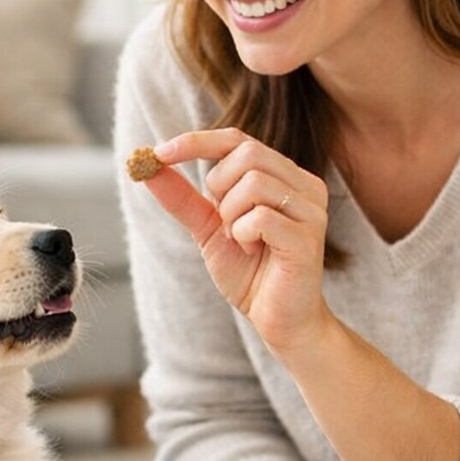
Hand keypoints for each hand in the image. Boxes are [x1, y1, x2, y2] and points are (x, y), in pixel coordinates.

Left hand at [148, 129, 329, 355]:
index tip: (158, 153)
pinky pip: (260, 217)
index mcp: (284, 177)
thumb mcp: (209, 230)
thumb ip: (183, 199)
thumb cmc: (250, 273)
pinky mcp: (308, 238)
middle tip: (224, 221)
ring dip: (231, 216)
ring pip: (253, 183)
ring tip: (242, 241)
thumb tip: (148, 166)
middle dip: (218, 186)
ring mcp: (311, 210)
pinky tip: (253, 252)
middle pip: (247, 153)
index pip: (238, 139)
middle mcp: (305, 186)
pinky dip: (243, 234)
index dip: (196, 142)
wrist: (280, 321)